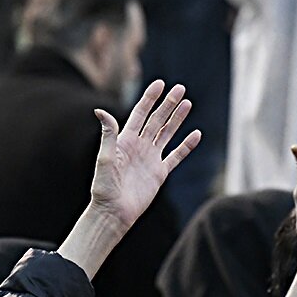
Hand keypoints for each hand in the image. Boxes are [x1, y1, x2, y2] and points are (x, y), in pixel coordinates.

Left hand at [89, 80, 201, 231]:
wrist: (114, 212)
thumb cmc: (104, 187)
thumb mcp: (104, 158)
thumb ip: (108, 134)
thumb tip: (100, 110)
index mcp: (125, 140)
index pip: (140, 114)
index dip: (150, 98)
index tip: (160, 83)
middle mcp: (139, 146)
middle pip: (157, 120)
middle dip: (168, 104)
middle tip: (180, 89)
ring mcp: (151, 159)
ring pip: (167, 134)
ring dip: (177, 119)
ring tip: (188, 104)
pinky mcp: (159, 173)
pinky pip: (176, 156)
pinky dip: (186, 146)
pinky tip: (196, 134)